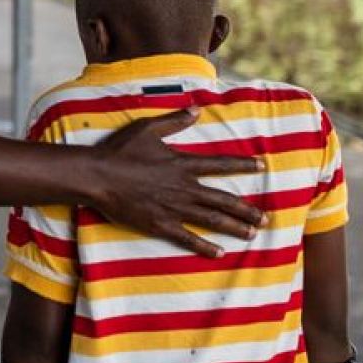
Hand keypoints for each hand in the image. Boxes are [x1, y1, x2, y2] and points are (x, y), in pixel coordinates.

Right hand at [83, 109, 265, 257]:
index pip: (220, 165)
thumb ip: (174, 121)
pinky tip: (219, 253)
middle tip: (265, 218)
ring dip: (234, 227)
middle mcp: (184, 187)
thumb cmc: (120, 151)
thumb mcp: (147, 128)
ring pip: (212, 219)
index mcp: (182, 164)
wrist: (98, 176)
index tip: (262, 166)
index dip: (242, 164)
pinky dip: (205, 246)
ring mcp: (173, 208)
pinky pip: (187, 238)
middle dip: (246, 209)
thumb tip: (196, 110)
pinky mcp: (160, 224)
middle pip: (223, 199)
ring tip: (252, 233)